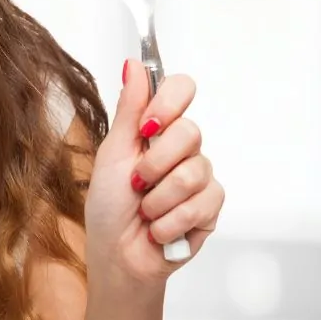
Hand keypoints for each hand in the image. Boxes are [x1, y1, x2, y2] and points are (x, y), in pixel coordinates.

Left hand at [84, 59, 223, 289]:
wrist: (118, 255)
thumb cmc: (109, 204)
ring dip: (158, 199)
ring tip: (146, 211)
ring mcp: (200, 177)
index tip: (148, 126)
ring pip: (194, 172)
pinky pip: (202, 203)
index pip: (181, 90)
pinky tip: (159, 229)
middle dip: (155, 164)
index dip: (169, 103)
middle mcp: (182, 148)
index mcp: (156, 129)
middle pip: (190, 131)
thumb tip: (133, 65)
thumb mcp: (112, 153)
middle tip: (136, 183)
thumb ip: (129, 109)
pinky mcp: (211, 207)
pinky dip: (171, 220)